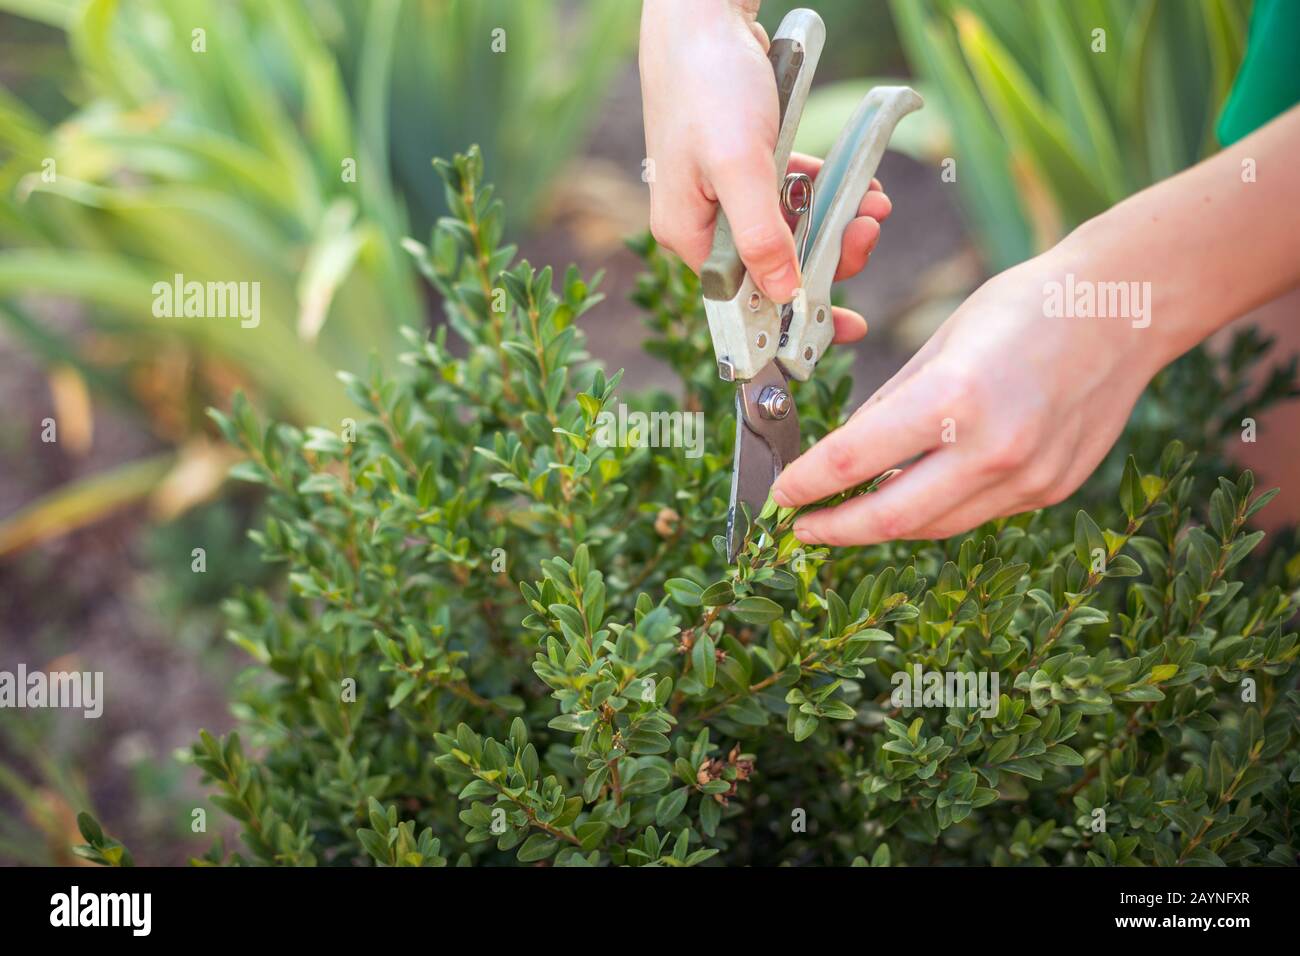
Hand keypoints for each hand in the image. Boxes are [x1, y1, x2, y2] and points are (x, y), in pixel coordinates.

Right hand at [639, 0, 889, 342]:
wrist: (702, 16)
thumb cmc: (711, 85)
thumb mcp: (741, 166)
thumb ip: (763, 236)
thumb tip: (784, 295)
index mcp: (690, 235)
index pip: (745, 300)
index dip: (792, 318)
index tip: (840, 329)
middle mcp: (703, 223)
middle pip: (774, 267)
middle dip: (828, 255)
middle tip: (868, 232)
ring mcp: (723, 195)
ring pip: (789, 231)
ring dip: (834, 222)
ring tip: (872, 203)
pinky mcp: (744, 167)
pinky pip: (791, 196)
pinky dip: (824, 193)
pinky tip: (854, 183)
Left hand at [771, 257, 1167, 544]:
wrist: (1124, 309)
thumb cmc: (1024, 308)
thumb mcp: (940, 343)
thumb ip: (889, 406)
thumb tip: (845, 454)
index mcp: (953, 398)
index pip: (853, 461)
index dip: (806, 486)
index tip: (781, 495)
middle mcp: (993, 449)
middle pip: (890, 518)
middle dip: (834, 530)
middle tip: (800, 528)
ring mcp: (1028, 478)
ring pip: (933, 526)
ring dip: (882, 525)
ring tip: (847, 515)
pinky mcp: (1051, 490)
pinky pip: (975, 514)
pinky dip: (935, 510)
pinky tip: (912, 494)